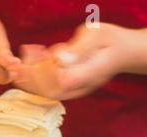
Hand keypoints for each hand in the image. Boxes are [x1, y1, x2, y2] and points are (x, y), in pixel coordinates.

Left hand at [9, 23, 134, 99]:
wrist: (120, 52)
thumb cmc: (109, 40)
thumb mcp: (98, 35)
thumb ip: (80, 48)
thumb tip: (61, 59)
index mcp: (87, 75)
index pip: (59, 81)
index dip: (45, 70)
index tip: (41, 51)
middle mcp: (78, 88)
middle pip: (47, 89)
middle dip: (31, 72)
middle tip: (26, 51)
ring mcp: (71, 91)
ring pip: (43, 91)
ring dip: (29, 73)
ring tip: (27, 52)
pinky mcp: (65, 88)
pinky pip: (44, 88)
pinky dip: (32, 74)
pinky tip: (32, 55)